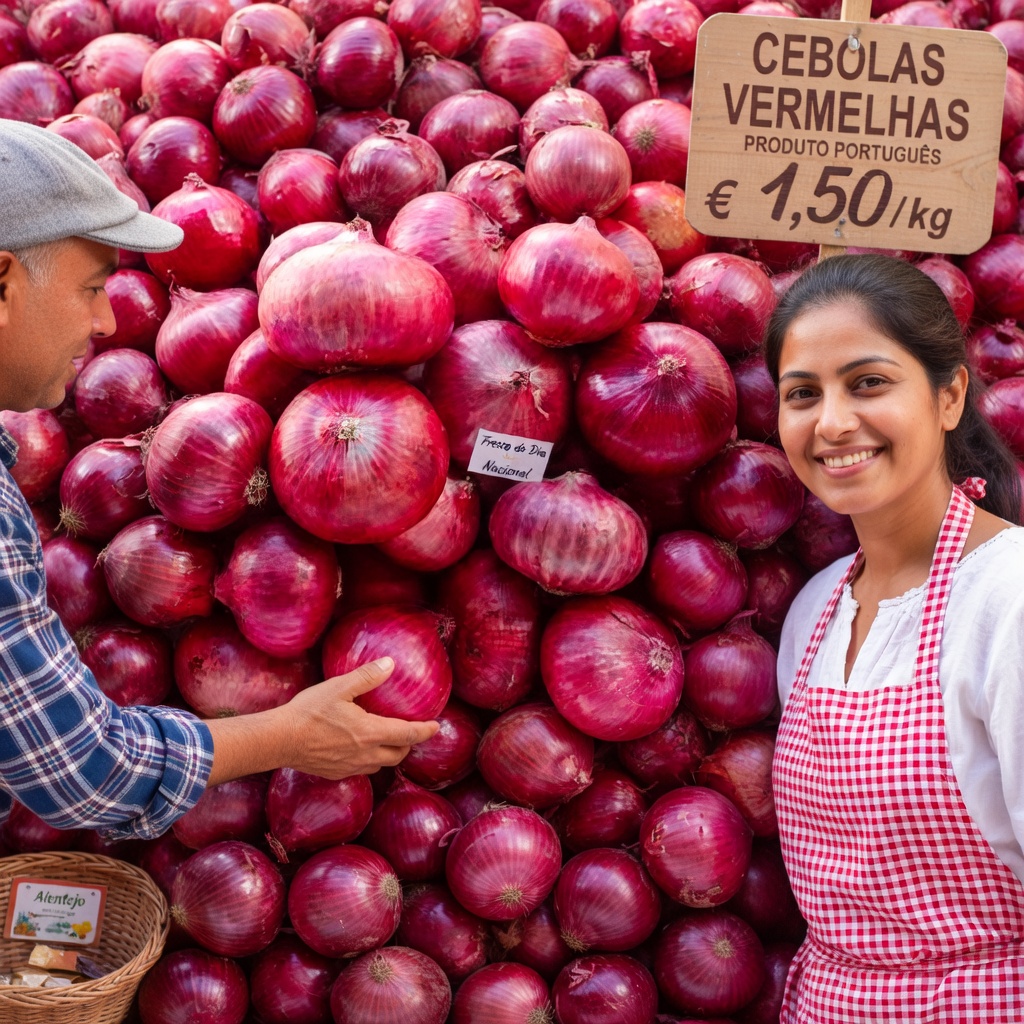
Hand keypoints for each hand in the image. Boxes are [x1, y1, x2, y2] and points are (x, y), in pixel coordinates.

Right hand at [279, 657, 439, 778]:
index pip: (408, 735)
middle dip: (408, 744)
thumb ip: (367, 676)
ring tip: (388, 740)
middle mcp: (365, 755)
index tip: (436, 727)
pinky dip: (370, 761)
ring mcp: (350, 767)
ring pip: (381, 765)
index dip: (425, 731)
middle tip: (411, 731)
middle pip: (398, 755)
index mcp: (370, 733)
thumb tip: (390, 664)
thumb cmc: (308, 712)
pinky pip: (362, 770)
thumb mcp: (339, 687)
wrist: (279, 740)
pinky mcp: (336, 773)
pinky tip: (361, 749)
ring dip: (390, 754)